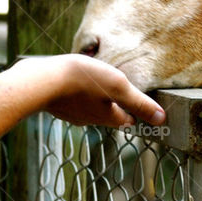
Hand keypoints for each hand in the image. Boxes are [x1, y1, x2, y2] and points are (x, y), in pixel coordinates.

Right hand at [12, 54, 165, 128]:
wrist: (40, 81)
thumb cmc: (82, 81)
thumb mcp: (117, 86)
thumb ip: (139, 102)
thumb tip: (161, 119)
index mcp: (108, 116)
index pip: (128, 120)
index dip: (136, 112)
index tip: (139, 104)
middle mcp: (90, 119)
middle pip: (108, 115)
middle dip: (114, 105)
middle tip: (118, 90)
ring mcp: (70, 113)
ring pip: (89, 108)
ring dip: (94, 98)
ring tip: (95, 83)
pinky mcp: (55, 104)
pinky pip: (71, 100)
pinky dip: (75, 94)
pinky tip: (72, 82)